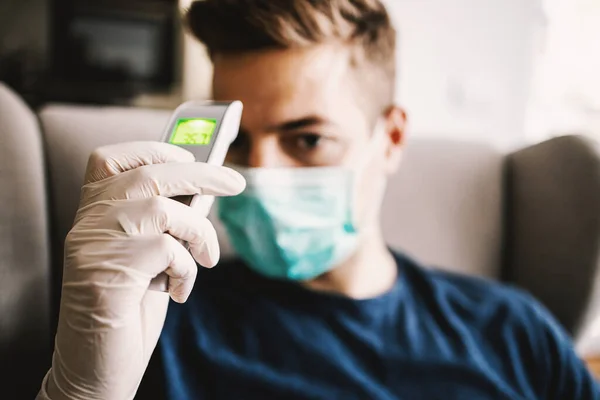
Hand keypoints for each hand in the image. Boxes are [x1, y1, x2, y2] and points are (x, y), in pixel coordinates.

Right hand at [42, 142, 244, 399]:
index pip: (110, 159)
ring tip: (205, 260)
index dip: (151, 148)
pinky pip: (167, 249)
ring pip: (161, 207)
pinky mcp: (106, 271)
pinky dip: (187, 269)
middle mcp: (88, 223)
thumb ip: (170, 223)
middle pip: (148, 174)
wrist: (96, 367)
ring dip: (198, 234)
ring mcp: (94, 244)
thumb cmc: (129, 310)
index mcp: (92, 214)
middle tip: (237, 183)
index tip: (188, 156)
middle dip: (202, 173)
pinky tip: (178, 291)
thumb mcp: (152, 257)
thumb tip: (207, 189)